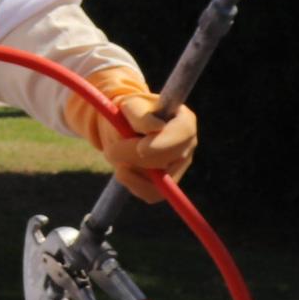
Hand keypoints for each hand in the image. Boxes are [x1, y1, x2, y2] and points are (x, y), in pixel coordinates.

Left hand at [66, 67, 197, 203]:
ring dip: (131, 170)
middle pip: (168, 159)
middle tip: (110, 151)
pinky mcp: (168, 185)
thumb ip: (139, 114)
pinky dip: (131, 184)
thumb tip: (153, 128)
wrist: (125, 127)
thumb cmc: (131, 113)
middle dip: (136, 157)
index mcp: (184, 121)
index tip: (141, 149)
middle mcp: (188, 146)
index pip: (182, 134)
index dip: (162, 144)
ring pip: (159, 180)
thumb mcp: (130, 106)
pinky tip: (122, 169)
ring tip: (115, 154)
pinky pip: (151, 194)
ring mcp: (180, 167)